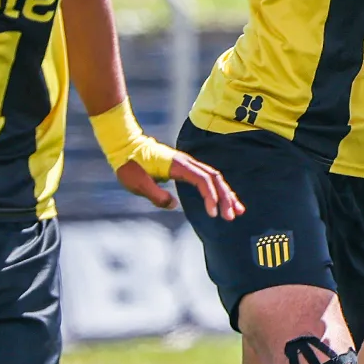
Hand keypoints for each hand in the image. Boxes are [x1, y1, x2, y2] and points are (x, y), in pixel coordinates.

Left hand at [115, 152, 243, 218]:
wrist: (126, 146)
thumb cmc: (130, 165)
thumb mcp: (137, 183)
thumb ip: (155, 195)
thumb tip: (174, 205)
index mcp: (178, 166)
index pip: (203, 180)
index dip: (211, 197)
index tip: (213, 214)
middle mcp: (187, 163)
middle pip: (215, 178)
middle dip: (226, 198)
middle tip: (232, 217)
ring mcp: (188, 165)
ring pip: (215, 178)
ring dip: (226, 194)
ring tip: (238, 211)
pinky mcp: (186, 169)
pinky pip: (208, 178)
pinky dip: (218, 190)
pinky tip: (224, 201)